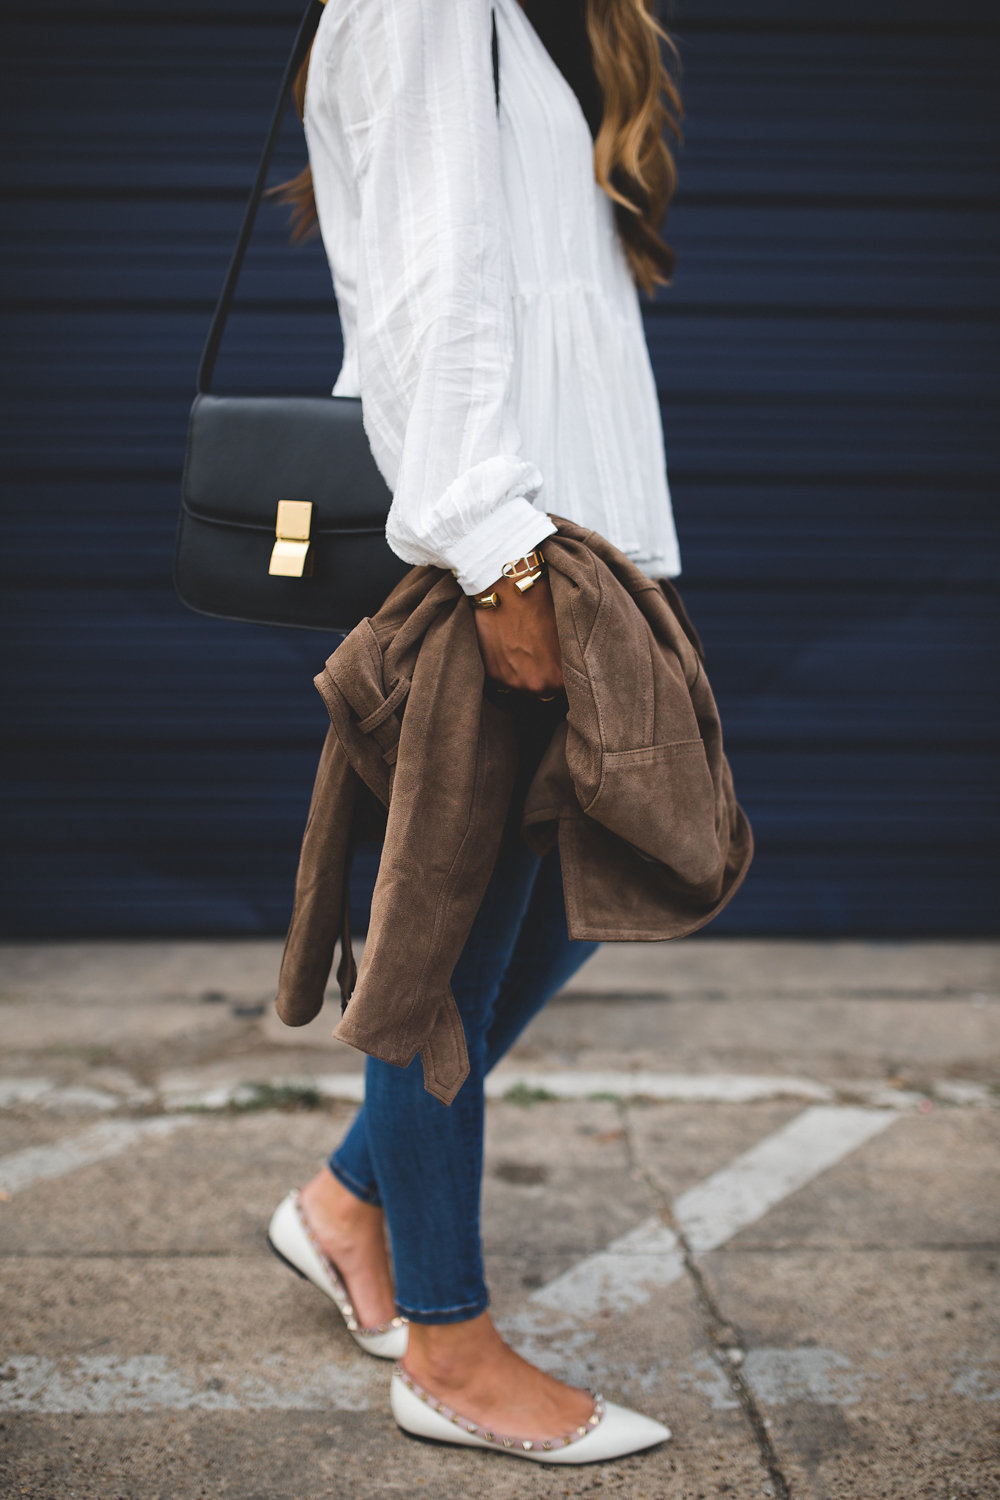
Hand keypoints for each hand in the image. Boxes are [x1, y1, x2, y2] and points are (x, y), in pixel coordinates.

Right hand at [472, 571, 563, 695]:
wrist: (506, 587)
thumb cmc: (542, 603)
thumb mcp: (567, 633)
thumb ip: (570, 659)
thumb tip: (574, 668)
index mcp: (559, 678)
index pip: (568, 690)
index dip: (565, 674)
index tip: (561, 661)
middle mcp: (535, 686)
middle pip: (544, 691)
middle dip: (544, 675)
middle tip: (542, 651)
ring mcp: (511, 683)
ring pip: (523, 686)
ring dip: (525, 672)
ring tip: (524, 646)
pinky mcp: (492, 674)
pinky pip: (504, 679)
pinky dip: (507, 666)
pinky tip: (509, 645)